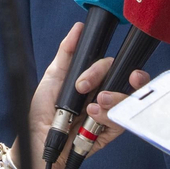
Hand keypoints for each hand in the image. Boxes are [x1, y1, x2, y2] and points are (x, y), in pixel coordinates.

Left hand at [28, 21, 148, 168]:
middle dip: (121, 79)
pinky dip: (108, 116)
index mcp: (93, 81)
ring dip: (113, 99)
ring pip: (130, 99)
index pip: (111, 67)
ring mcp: (109, 112)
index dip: (105, 67)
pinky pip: (122, 120)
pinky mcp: (111, 131)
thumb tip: (78, 28)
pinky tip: (92, 117)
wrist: (39, 140)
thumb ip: (67, 52)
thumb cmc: (43, 111)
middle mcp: (104, 94)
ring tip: (93, 105)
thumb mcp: (53, 77)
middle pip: (128, 80)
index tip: (86, 78)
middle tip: (96, 90)